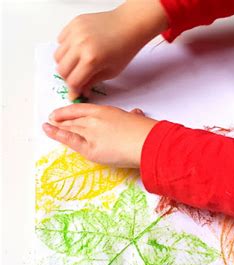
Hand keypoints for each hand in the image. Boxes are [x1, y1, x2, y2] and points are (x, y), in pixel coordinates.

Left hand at [43, 104, 157, 167]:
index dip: (70, 111)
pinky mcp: (90, 149)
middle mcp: (95, 120)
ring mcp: (91, 133)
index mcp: (106, 111)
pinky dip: (56, 134)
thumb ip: (133, 117)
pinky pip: (70, 140)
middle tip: (53, 119)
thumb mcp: (138, 118)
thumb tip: (137, 114)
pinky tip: (47, 129)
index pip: (82, 109)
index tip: (62, 112)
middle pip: (74, 119)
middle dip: (62, 119)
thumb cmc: (147, 132)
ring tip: (48, 125)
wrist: (148, 143)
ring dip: (58, 126)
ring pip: (70, 128)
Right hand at [55, 0, 167, 99]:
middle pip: (62, 70)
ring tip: (78, 64)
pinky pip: (60, 41)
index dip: (74, 90)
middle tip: (77, 79)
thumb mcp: (111, 72)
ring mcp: (76, 33)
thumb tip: (80, 91)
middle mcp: (81, 45)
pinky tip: (78, 50)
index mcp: (92, 59)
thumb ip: (92, 82)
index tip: (75, 93)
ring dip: (65, 64)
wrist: (128, 26)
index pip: (73, 81)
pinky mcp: (74, 24)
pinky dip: (66, 48)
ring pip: (58, 56)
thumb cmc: (124, 48)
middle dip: (69, 78)